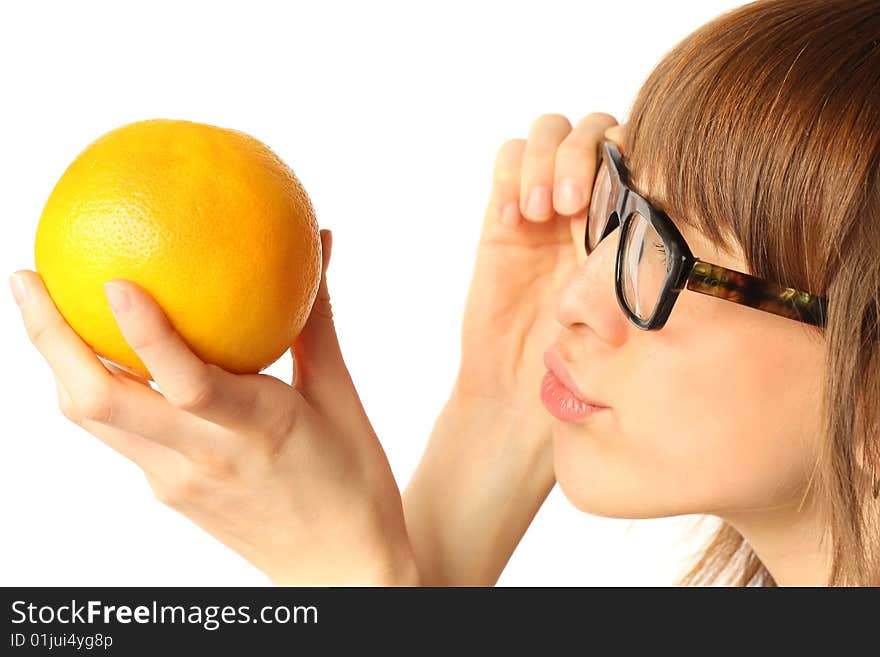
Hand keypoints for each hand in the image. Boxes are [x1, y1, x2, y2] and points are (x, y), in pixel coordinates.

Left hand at [10, 229, 418, 585]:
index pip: (189, 384)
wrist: (338, 570)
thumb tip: (319, 243)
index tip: (112, 279)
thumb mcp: (341, 396)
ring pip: (94, 420)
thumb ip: (316, 320)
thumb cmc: (353, 483)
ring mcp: (174, 482)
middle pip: (97, 404)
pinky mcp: (167, 492)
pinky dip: (101, 389)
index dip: (144, 333)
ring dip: (60, 365)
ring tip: (46, 306)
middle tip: (26, 277)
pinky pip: (120, 433)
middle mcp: (201, 459)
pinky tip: (108, 356)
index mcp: (257, 431)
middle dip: (49, 339)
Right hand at [454, 113, 626, 431]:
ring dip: (546, 161)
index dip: (634, 150)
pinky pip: (506, 160)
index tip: (629, 190)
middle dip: (583, 155)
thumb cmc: (585, 366)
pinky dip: (511, 174)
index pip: (638, 149)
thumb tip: (694, 224)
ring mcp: (545, 205)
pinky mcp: (504, 216)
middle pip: (595, 128)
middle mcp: (590, 203)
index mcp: (630, 219)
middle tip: (575, 205)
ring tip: (544, 213)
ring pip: (549, 131)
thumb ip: (656, 269)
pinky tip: (515, 220)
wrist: (520, 394)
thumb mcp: (634, 314)